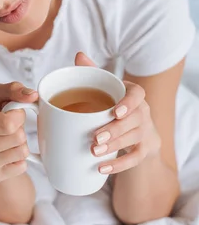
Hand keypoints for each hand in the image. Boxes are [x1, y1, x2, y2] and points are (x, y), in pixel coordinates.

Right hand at [0, 82, 37, 183]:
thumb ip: (13, 89)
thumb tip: (33, 95)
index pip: (10, 122)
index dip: (18, 115)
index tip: (10, 113)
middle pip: (18, 137)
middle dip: (20, 129)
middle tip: (8, 127)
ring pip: (22, 152)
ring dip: (20, 143)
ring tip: (6, 139)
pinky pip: (21, 167)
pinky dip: (19, 159)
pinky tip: (6, 153)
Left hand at [75, 52, 160, 174]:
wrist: (137, 132)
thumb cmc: (115, 105)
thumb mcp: (106, 88)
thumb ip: (93, 71)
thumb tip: (79, 55)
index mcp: (133, 95)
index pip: (137, 95)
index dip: (128, 103)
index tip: (115, 111)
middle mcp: (143, 112)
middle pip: (136, 120)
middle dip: (115, 129)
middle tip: (95, 137)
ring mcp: (145, 132)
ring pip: (134, 139)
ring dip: (114, 146)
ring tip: (94, 151)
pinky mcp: (144, 150)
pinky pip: (135, 158)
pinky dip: (119, 165)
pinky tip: (101, 168)